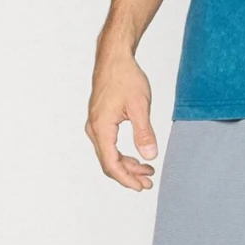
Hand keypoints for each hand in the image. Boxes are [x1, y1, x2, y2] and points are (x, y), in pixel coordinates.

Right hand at [86, 51, 159, 189]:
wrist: (114, 58)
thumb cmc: (125, 77)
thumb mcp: (140, 106)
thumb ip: (144, 133)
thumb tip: (150, 156)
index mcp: (102, 127)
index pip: (111, 163)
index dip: (126, 179)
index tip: (141, 186)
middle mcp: (94, 129)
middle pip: (108, 162)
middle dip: (129, 175)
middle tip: (148, 183)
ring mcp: (95, 125)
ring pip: (109, 155)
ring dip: (127, 165)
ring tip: (147, 171)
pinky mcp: (100, 121)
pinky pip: (109, 145)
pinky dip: (122, 154)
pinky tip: (137, 156)